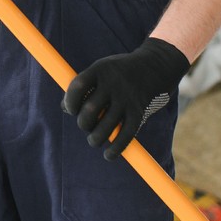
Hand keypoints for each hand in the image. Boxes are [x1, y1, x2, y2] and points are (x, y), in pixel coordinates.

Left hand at [62, 38, 189, 158]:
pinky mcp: (140, 111)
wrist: (157, 65)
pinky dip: (115, 149)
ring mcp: (127, 98)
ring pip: (106, 126)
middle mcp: (114, 83)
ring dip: (95, 139)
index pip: (78, 86)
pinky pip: (125, 134)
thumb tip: (64, 108)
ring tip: (94, 140)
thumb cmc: (120, 71)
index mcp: (100, 69)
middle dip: (83, 123)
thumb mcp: (101, 69)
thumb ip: (84, 86)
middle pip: (90, 110)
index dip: (70, 102)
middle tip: (85, 125)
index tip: (71, 110)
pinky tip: (108, 155)